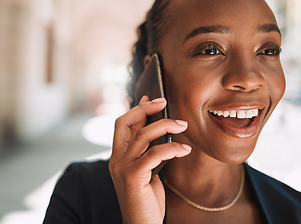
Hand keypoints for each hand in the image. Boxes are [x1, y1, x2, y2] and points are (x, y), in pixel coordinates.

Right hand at [109, 96, 191, 223]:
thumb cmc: (146, 202)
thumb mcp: (147, 173)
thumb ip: (148, 154)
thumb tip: (159, 134)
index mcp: (117, 158)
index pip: (122, 125)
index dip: (136, 109)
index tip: (150, 98)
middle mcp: (116, 160)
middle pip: (126, 122)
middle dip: (145, 108)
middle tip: (164, 101)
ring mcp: (122, 168)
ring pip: (143, 135)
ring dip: (166, 126)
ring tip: (183, 126)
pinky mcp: (133, 177)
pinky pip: (155, 154)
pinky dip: (172, 148)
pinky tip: (184, 149)